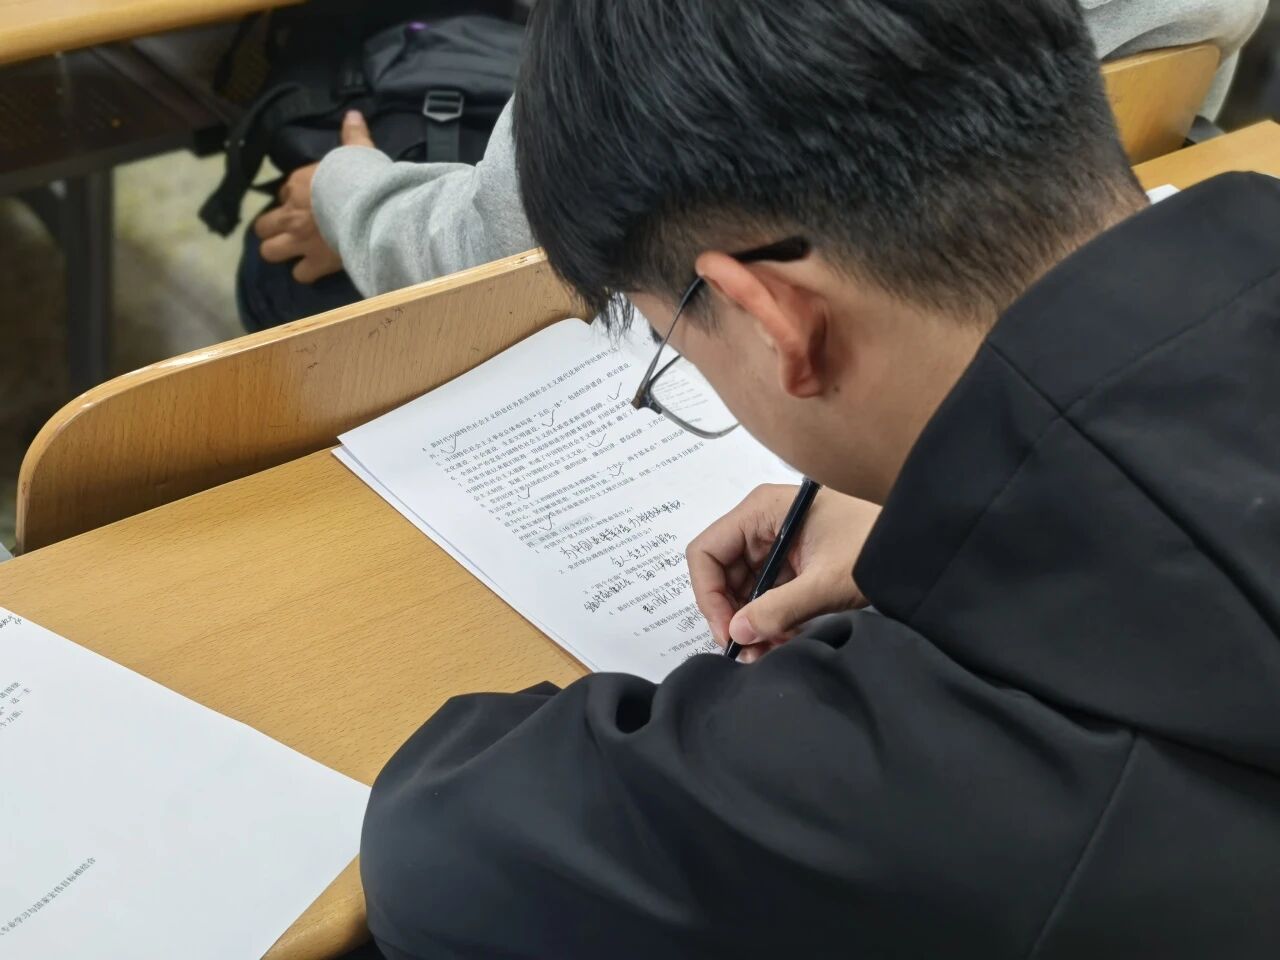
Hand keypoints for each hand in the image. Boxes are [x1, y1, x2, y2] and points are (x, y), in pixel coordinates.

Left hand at [253, 110, 374, 283]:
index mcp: (298, 184)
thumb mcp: (357, 151)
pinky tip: (315, 269)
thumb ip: (352, 136)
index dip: (292, 196)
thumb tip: (353, 114)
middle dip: (273, 227)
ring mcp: (299, 241)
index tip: (306, 199)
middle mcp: (291, 214)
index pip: (283, 192)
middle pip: (263, 226)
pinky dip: (306, 272)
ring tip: (294, 252)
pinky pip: (300, 274)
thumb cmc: (361, 178)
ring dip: (280, 251)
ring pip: (269, 251)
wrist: (369, 209)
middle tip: (289, 229)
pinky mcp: (315, 263)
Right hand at [687, 484, 879, 662]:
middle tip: (749, 650)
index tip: (728, 631)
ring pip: (743, 587)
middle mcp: (762, 521)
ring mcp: (777, 541)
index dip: (708, 594)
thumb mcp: (825, 582)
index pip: (706, 551)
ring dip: (751, 620)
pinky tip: (783, 639)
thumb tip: (737, 634)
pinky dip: (770, 617)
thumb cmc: (874, 549)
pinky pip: (766, 592)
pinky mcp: (794, 561)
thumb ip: (778, 609)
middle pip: (721, 572)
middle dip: (732, 614)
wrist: (921, 546)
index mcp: (761, 510)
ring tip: (768, 650)